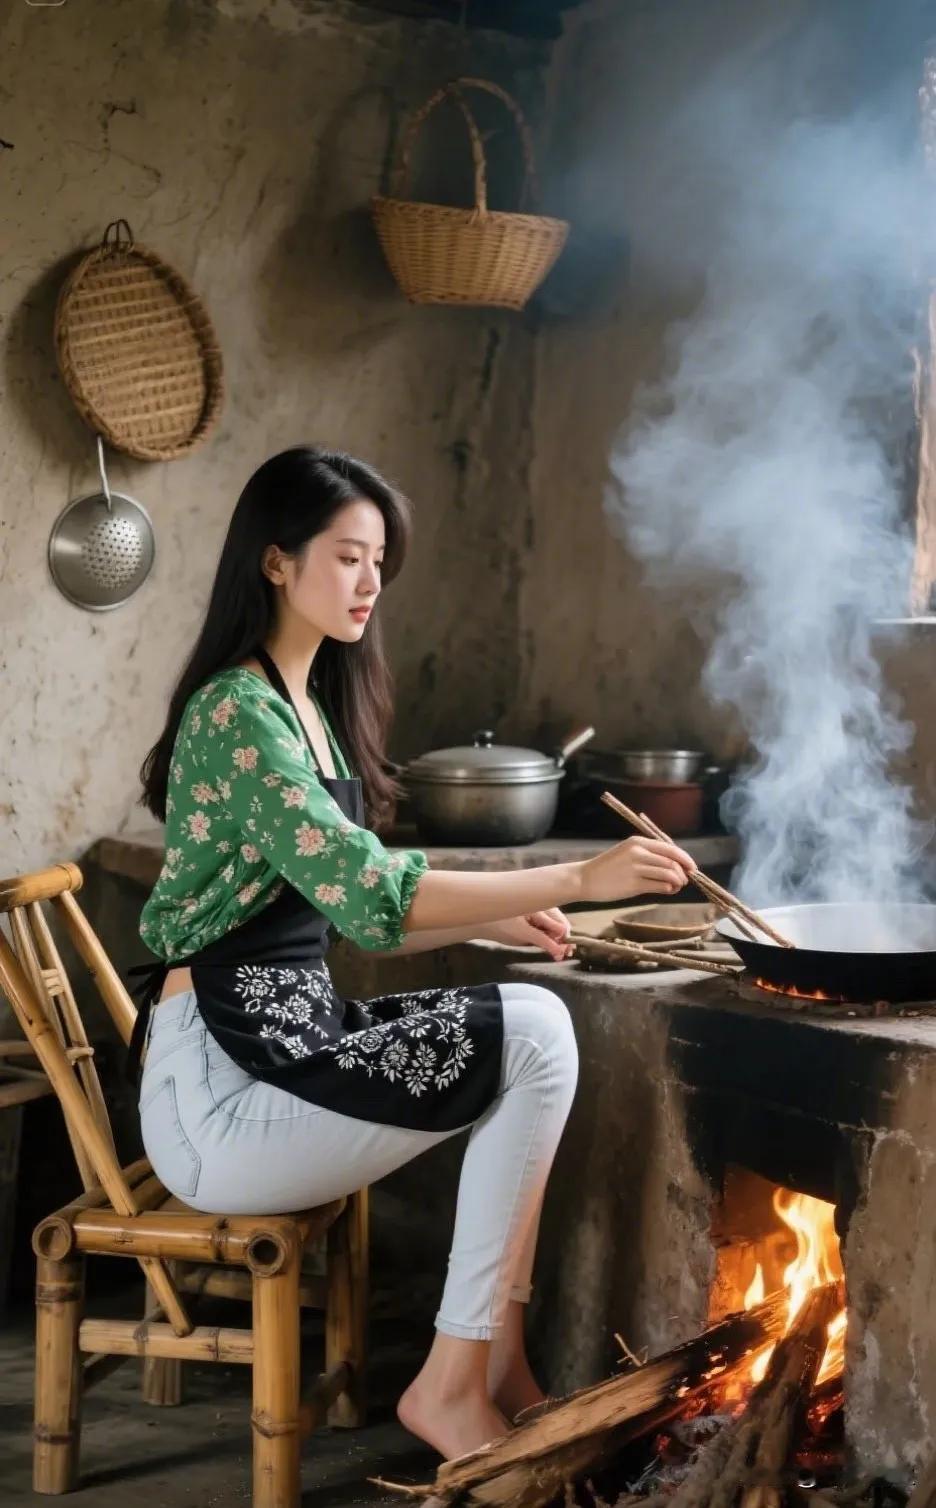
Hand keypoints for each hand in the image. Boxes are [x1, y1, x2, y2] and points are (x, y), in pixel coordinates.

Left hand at [484, 908, 572, 960]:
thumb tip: (561, 950)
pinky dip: (550, 936)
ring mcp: (540, 911)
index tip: (565, 953)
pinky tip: (550, 945)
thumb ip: (543, 940)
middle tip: (564, 955)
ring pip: (555, 926)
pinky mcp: (535, 917)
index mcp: (541, 906)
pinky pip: (548, 926)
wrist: (483, 920)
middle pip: (561, 924)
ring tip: (558, 953)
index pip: (560, 924)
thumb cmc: (501, 924)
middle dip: (563, 940)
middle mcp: (543, 906)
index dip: (564, 939)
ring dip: (557, 939)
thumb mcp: (522, 933)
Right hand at [578, 836, 695, 903]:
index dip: (685, 859)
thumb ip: (649, 856)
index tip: (692, 868)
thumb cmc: (608, 868)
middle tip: (684, 881)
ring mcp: (635, 868)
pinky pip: (660, 886)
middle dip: (683, 872)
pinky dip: (668, 889)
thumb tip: (676, 866)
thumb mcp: (628, 854)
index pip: (671, 849)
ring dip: (677, 882)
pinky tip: (668, 890)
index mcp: (638, 842)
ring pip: (669, 874)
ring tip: (676, 887)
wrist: (585, 879)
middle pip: (672, 862)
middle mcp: (638, 852)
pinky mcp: (633, 884)